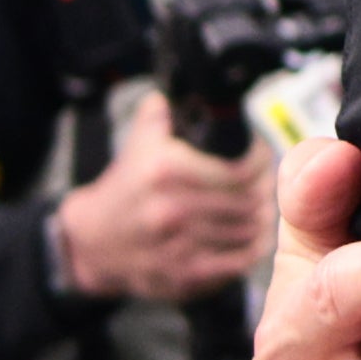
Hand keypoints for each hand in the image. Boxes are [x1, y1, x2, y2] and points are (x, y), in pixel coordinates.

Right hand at [49, 93, 271, 302]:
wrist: (92, 241)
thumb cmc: (124, 189)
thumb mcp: (138, 143)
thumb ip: (163, 113)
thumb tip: (188, 84)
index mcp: (164, 171)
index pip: (241, 168)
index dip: (261, 161)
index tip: (261, 157)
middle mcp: (170, 209)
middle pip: (249, 200)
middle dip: (265, 189)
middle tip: (268, 183)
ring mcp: (177, 246)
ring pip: (248, 231)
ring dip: (261, 218)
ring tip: (260, 207)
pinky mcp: (182, 275)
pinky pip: (236, 262)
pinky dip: (250, 248)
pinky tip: (249, 236)